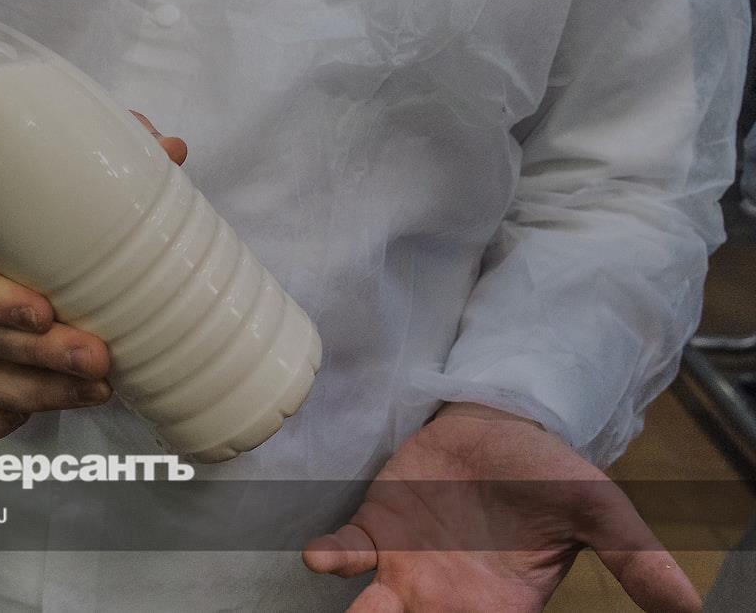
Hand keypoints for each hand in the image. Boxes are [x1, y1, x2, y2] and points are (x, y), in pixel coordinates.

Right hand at [0, 111, 187, 442]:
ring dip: (38, 393)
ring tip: (100, 388)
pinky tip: (31, 422)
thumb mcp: (63, 166)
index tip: (45, 312)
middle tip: (100, 358)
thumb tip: (171, 150)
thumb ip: (112, 153)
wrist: (4, 209)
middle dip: (40, 358)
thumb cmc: (35, 192)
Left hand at [302, 402, 700, 611]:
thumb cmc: (548, 472)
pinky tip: (322, 558)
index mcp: (503, 606)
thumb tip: (694, 606)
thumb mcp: (598, 511)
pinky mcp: (377, 530)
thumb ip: (635, 559)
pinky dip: (334, 559)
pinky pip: (349, 555)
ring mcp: (406, 568)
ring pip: (376, 608)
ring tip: (363, 612)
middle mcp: (449, 598)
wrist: (500, 422)